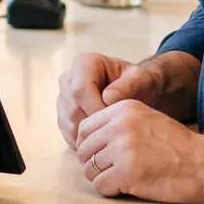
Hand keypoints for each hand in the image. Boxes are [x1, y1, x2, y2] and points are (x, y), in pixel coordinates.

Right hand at [55, 49, 198, 146]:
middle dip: (94, 124)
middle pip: (72, 109)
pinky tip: (102, 137)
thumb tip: (108, 98)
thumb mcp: (140, 79)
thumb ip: (127, 85)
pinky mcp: (63, 114)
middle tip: (115, 130)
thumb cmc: (137, 82)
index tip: (115, 118)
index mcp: (84, 63)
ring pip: (68, 123)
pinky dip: (84, 140)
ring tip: (111, 133)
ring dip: (89, 134)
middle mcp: (68, 79)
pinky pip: (68, 132)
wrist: (135, 90)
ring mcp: (63, 98)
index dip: (96, 108)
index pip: (80, 89)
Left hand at [75, 100, 203, 203]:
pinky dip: (110, 190)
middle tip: (109, 171)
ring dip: (101, 177)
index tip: (98, 155)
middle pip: (84, 149)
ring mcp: (121, 150)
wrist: (202, 165)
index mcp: (122, 109)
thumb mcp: (147, 118)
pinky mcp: (126, 174)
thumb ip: (119, 123)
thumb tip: (89, 138)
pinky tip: (125, 188)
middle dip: (92, 163)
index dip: (88, 145)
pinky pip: (100, 185)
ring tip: (119, 179)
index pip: (85, 128)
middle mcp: (119, 126)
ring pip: (89, 169)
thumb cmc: (176, 146)